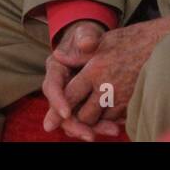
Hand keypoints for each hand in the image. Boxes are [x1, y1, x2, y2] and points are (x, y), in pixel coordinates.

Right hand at [41, 19, 111, 139]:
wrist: (94, 44)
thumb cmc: (88, 37)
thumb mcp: (86, 33)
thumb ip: (86, 37)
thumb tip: (85, 43)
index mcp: (56, 69)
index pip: (51, 87)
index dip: (57, 101)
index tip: (67, 112)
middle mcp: (61, 87)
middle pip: (61, 111)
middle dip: (75, 125)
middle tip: (90, 135)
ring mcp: (72, 98)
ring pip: (77, 119)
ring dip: (92, 128)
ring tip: (112, 131)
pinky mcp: (85, 104)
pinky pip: (90, 119)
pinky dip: (103, 124)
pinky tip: (118, 126)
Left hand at [53, 7, 169, 139]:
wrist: (163, 44)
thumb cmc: (132, 39)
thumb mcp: (103, 40)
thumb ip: (79, 53)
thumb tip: (57, 55)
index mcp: (94, 70)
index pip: (70, 96)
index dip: (60, 108)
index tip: (56, 115)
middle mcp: (107, 87)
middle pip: (84, 115)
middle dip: (78, 116)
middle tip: (74, 113)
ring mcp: (122, 98)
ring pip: (101, 120)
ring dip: (95, 119)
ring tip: (91, 112)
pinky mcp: (135, 103)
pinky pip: (118, 120)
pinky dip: (111, 118)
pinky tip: (109, 110)